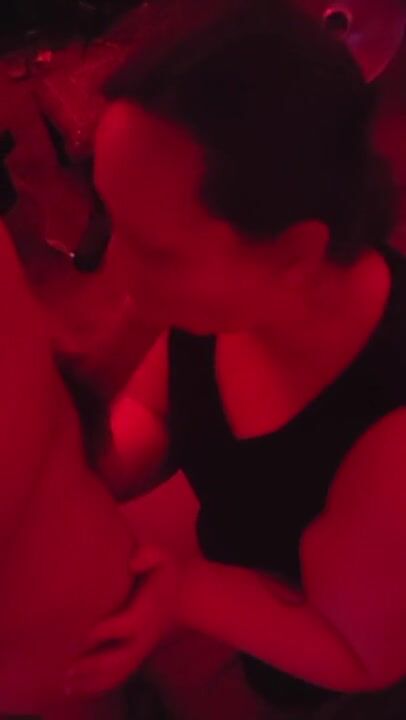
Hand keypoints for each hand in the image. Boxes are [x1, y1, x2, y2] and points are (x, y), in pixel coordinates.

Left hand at [65, 546, 182, 696]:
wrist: (184, 595)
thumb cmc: (166, 571)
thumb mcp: (163, 555)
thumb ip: (149, 554)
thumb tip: (132, 563)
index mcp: (145, 613)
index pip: (123, 626)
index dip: (102, 631)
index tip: (79, 634)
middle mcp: (142, 637)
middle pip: (117, 658)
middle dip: (91, 665)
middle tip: (66, 668)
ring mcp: (140, 649)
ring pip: (116, 673)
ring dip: (92, 680)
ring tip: (66, 684)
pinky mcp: (136, 655)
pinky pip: (118, 675)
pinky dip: (99, 684)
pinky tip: (79, 687)